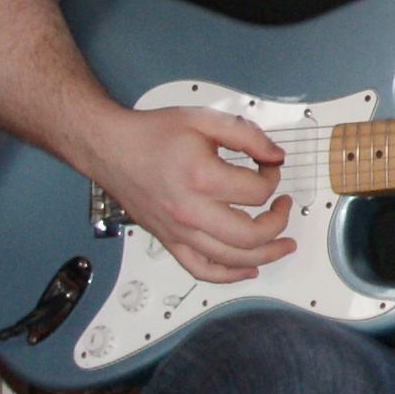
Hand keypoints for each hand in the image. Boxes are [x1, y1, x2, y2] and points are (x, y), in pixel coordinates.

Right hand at [79, 100, 293, 284]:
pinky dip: (228, 274)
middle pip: (250, 234)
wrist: (110, 148)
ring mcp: (178, 231)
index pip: (257, 191)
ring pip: (230, 258)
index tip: (269, 166)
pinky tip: (248, 268)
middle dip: (278, 222)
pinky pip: (201, 269)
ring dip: (265, 254)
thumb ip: (247, 135)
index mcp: (201, 177)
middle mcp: (189, 211)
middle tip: (284, 206)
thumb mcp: (205, 119)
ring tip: (283, 244)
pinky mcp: (169, 240)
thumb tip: (276, 155)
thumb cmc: (151, 134)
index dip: (273, 177)